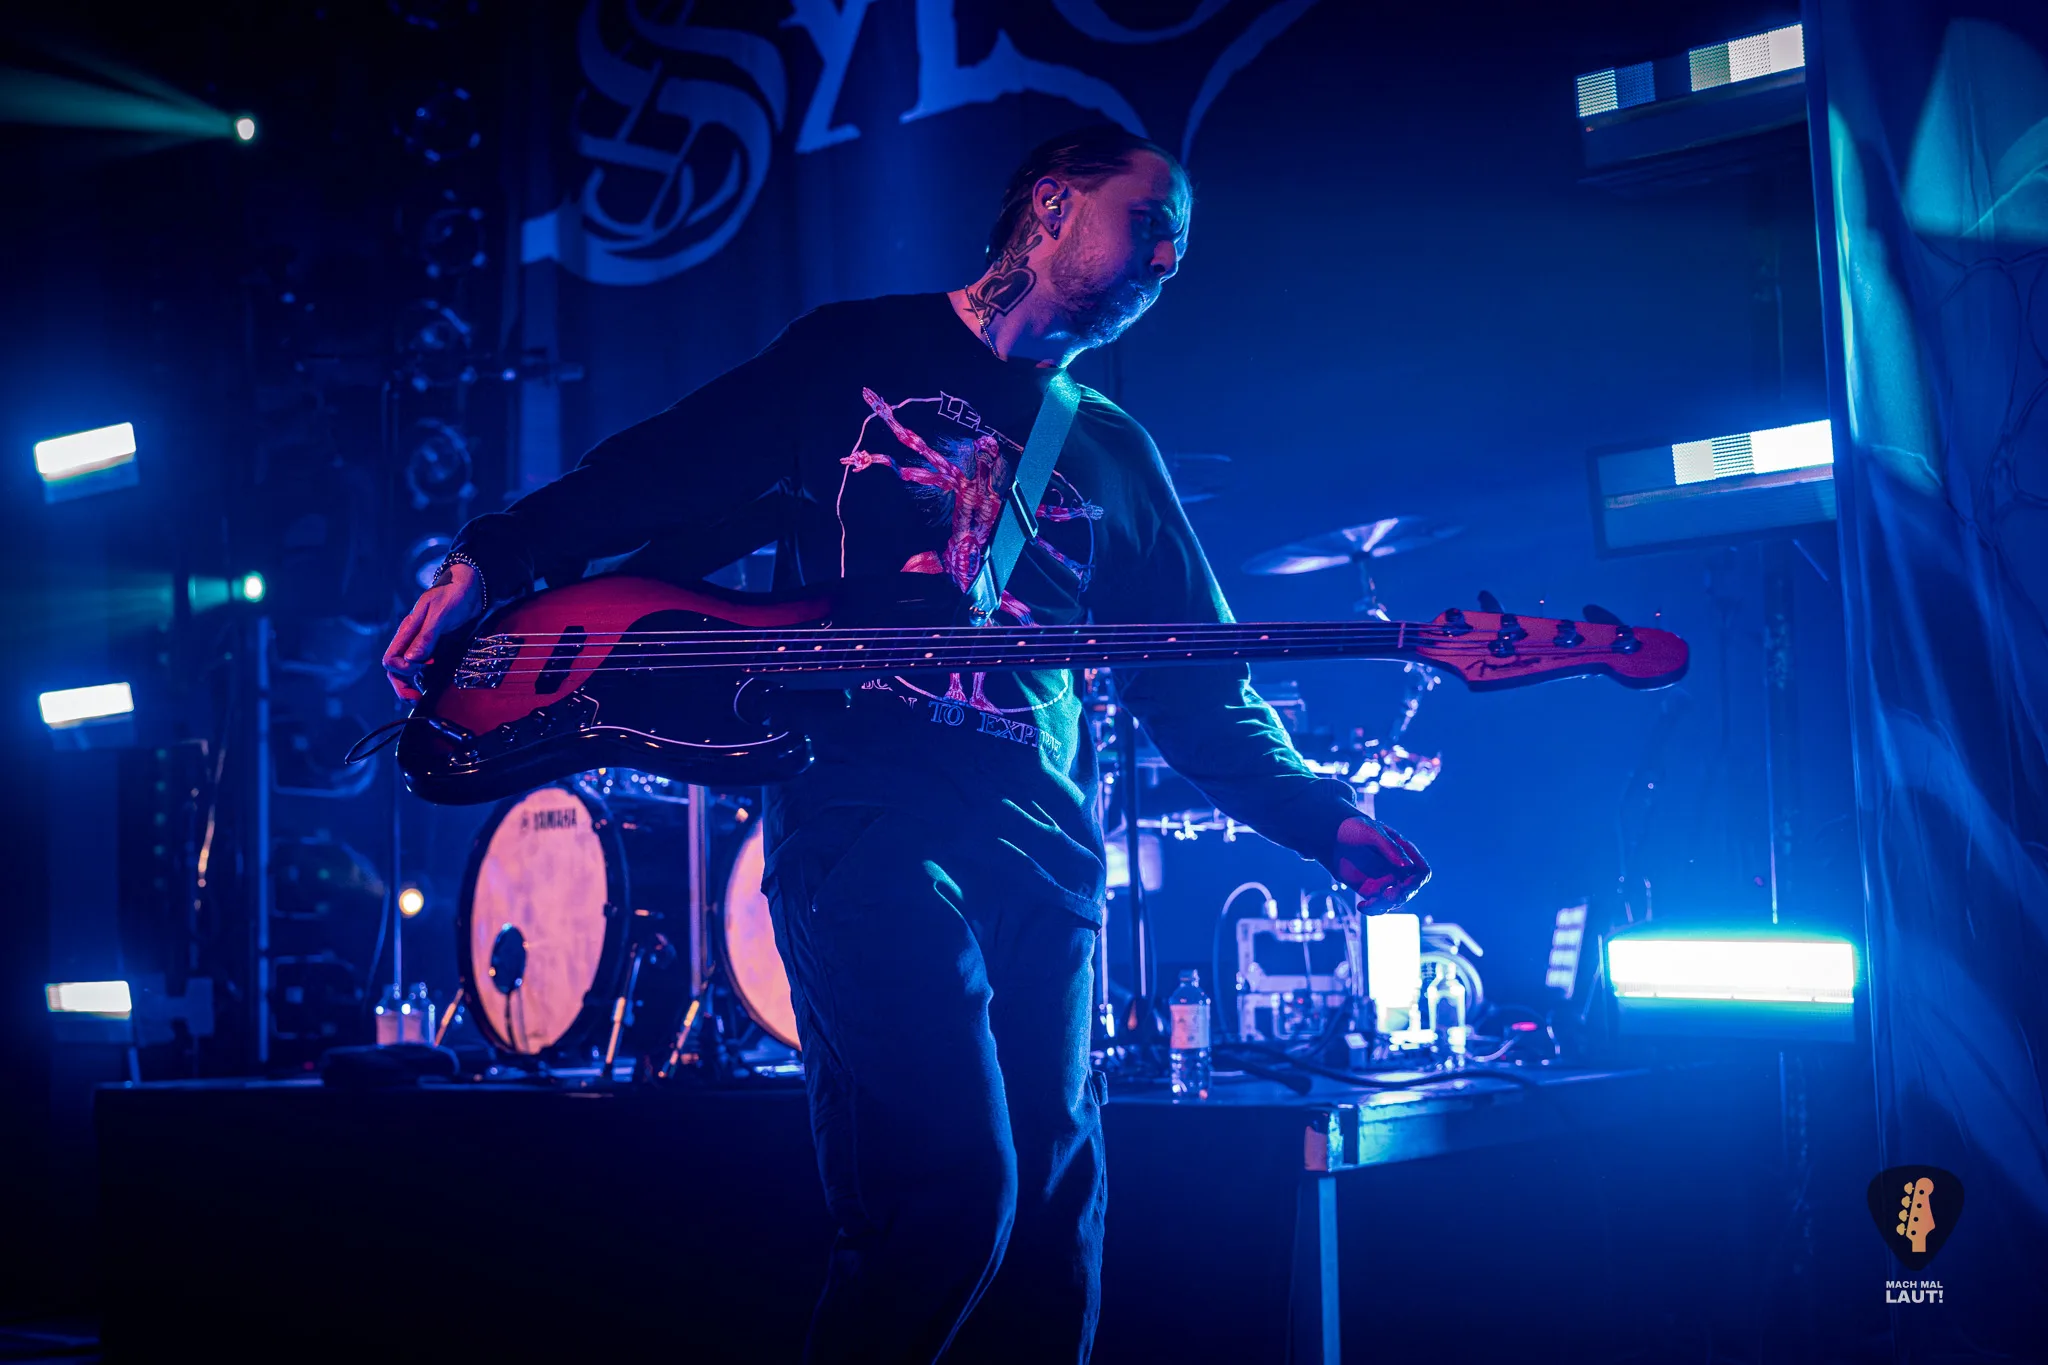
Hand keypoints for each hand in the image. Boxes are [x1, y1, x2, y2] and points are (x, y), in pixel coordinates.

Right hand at [382, 562, 483, 701]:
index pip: (391, 658)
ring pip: (406, 670)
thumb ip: (427, 636)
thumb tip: (411, 660)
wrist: (470, 586)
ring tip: (419, 698)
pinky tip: (429, 685)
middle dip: (401, 685)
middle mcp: (411, 638)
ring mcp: (422, 643)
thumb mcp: (441, 614)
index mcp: (408, 630)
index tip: (421, 668)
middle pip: (395, 668)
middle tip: (415, 699)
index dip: (402, 669)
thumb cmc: (454, 594)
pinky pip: (421, 666)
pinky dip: (422, 678)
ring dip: (409, 685)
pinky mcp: (434, 646)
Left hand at [1333, 814, 1430, 907]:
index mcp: (1405, 853)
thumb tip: (1408, 867)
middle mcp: (1399, 870)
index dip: (1417, 882)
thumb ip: (1390, 848)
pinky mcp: (1372, 890)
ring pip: (1394, 901)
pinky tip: (1361, 906)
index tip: (1404, 885)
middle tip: (1386, 896)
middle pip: (1409, 891)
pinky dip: (1372, 909)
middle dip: (1400, 896)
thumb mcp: (1372, 833)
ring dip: (1385, 905)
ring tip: (1369, 903)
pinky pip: (1378, 906)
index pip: (1422, 872)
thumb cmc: (1355, 829)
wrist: (1333, 837)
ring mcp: (1386, 881)